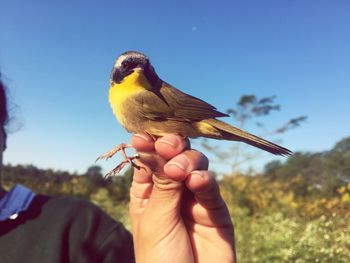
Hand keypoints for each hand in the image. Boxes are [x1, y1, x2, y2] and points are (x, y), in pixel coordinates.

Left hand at [129, 134, 235, 262]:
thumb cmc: (160, 260)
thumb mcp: (155, 220)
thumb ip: (162, 183)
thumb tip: (161, 145)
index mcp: (148, 192)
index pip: (148, 161)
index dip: (147, 146)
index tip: (142, 136)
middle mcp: (171, 191)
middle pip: (174, 157)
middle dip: (171, 147)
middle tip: (167, 145)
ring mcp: (194, 198)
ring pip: (195, 166)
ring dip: (188, 161)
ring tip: (179, 169)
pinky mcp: (215, 209)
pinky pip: (211, 188)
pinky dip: (206, 180)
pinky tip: (198, 180)